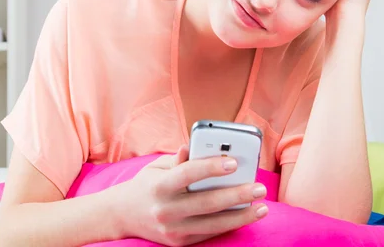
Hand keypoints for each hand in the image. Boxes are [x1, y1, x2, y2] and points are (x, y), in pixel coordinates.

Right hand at [108, 146, 268, 245]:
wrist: (121, 216)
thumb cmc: (146, 185)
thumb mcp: (156, 167)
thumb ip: (178, 159)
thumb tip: (194, 146)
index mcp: (159, 185)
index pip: (188, 174)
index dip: (212, 167)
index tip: (234, 162)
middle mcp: (165, 209)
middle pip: (207, 203)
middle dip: (237, 195)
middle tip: (259, 187)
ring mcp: (172, 230)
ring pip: (213, 224)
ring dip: (241, 216)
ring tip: (262, 207)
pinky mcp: (179, 243)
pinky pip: (209, 234)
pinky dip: (229, 225)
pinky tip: (246, 216)